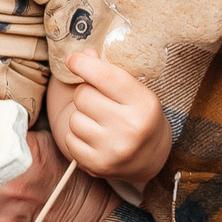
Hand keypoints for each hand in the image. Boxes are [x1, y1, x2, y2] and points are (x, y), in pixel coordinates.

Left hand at [55, 51, 168, 186]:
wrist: (151, 157)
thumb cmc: (138, 116)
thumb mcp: (133, 91)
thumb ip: (108, 72)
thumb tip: (83, 55)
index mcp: (143, 103)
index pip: (105, 76)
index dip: (83, 64)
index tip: (72, 59)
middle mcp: (131, 127)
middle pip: (83, 95)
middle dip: (85, 94)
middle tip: (98, 101)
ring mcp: (114, 148)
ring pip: (74, 119)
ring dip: (80, 117)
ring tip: (98, 122)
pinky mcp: (98, 165)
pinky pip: (70, 140)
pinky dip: (76, 137)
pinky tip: (93, 138)